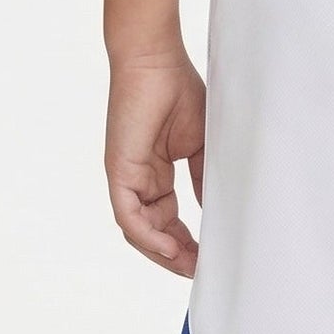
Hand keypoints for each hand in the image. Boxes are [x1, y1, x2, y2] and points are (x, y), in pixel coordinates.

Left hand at [105, 51, 205, 275]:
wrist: (156, 62)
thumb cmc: (179, 91)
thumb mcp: (201, 143)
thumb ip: (204, 178)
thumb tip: (215, 211)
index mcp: (156, 174)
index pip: (169, 220)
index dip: (188, 242)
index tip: (210, 258)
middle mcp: (139, 181)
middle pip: (154, 233)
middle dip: (177, 256)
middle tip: (203, 271)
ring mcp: (127, 178)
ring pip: (140, 231)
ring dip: (163, 253)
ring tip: (190, 266)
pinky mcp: (119, 173)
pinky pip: (129, 217)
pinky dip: (149, 236)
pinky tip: (170, 248)